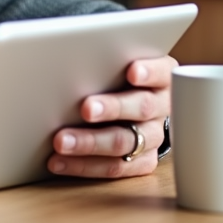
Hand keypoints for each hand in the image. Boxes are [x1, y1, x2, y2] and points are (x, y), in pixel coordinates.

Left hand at [48, 54, 176, 178]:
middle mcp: (162, 107)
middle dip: (112, 107)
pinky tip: (59, 161)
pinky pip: (115, 167)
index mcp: (162, 77)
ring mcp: (154, 136)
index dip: (148, 72)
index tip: (132, 71)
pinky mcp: (143, 161)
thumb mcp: (119, 63)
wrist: (136, 106)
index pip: (161, 72)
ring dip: (90, 142)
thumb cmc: (118, 76)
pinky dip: (84, 165)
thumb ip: (107, 61)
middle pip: (142, 107)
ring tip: (61, 141)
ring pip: (125, 142)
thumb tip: (68, 55)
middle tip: (86, 108)